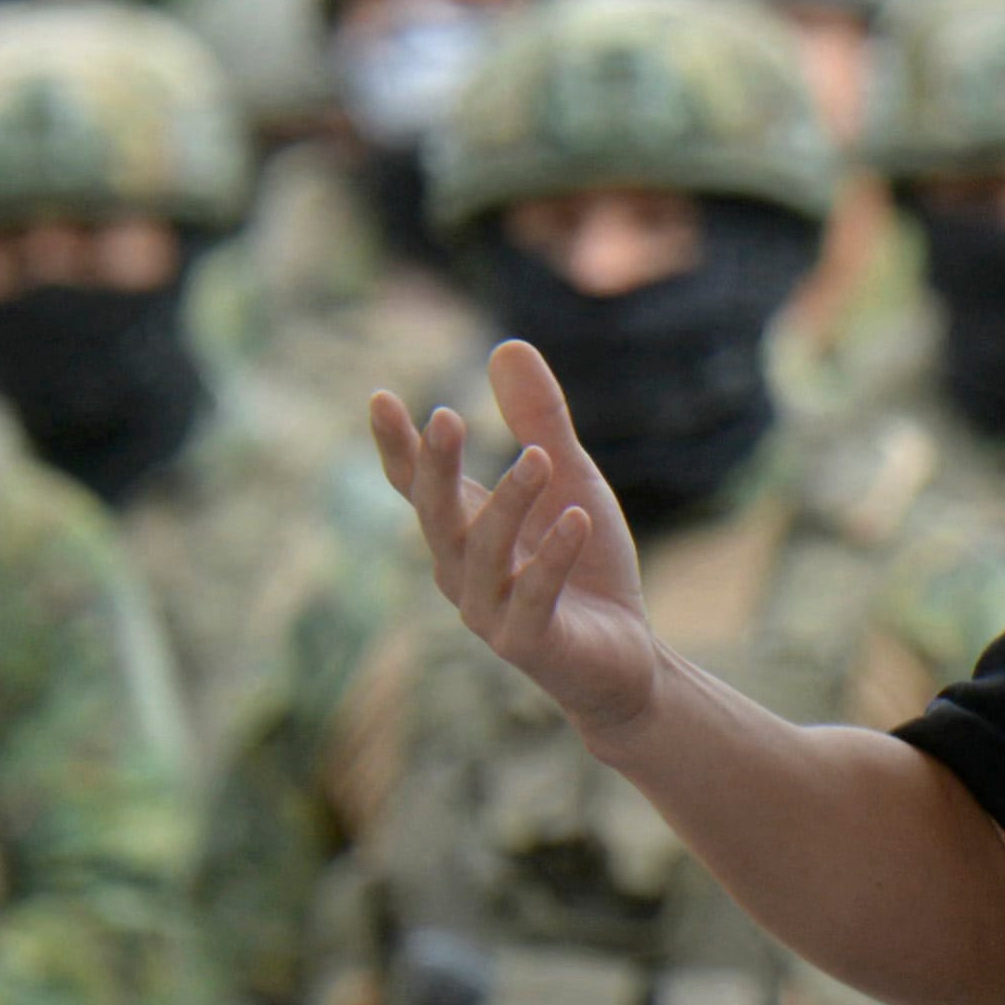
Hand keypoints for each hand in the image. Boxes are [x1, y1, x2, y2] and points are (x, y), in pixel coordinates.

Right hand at [369, 342, 660, 744]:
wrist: (625, 660)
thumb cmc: (586, 568)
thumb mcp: (570, 480)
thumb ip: (539, 421)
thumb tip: (506, 345)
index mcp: (465, 530)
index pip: (419, 485)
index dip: (398, 446)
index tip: (380, 397)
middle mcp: (464, 571)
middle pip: (435, 516)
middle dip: (435, 469)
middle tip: (445, 417)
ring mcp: (492, 612)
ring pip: (482, 555)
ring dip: (507, 504)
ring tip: (538, 459)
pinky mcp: (531, 644)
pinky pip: (534, 597)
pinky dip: (552, 558)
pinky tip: (576, 519)